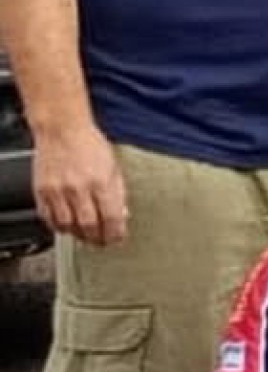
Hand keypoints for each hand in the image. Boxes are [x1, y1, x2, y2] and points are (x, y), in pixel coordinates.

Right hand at [34, 121, 126, 245]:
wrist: (62, 129)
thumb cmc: (90, 145)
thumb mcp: (114, 168)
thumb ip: (118, 193)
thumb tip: (122, 216)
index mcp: (101, 182)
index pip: (111, 218)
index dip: (115, 234)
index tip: (117, 239)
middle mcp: (78, 188)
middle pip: (89, 226)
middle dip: (97, 239)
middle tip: (101, 242)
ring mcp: (57, 190)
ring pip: (67, 226)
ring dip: (78, 235)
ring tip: (85, 235)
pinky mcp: (42, 190)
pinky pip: (48, 217)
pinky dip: (58, 226)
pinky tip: (67, 225)